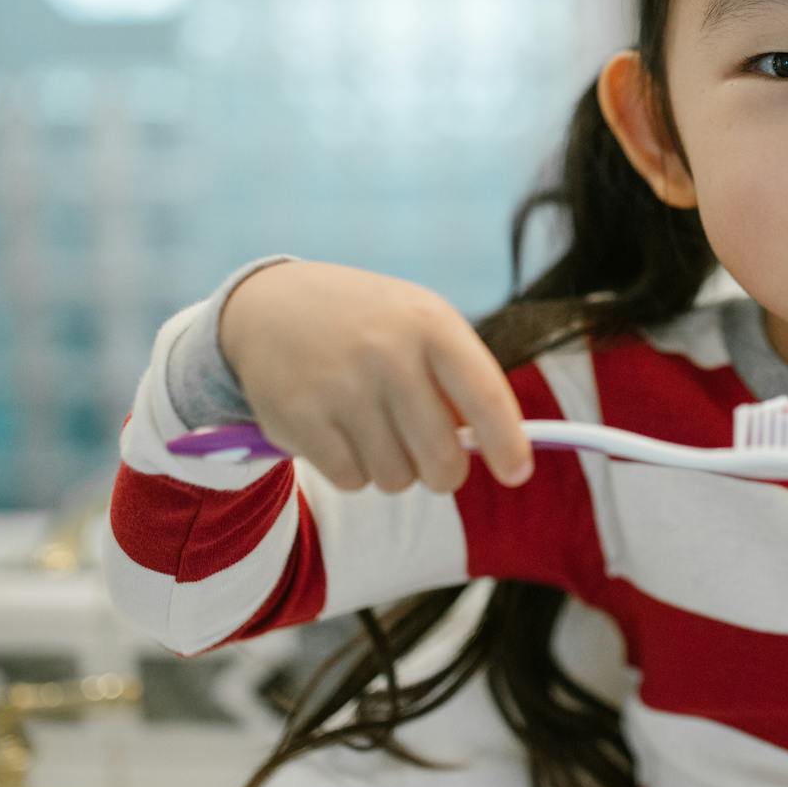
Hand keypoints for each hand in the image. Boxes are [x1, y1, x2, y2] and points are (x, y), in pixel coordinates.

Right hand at [218, 261, 533, 493]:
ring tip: (374, 427)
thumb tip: (492, 450)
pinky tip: (339, 430)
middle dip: (444, 473)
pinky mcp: (300, 419)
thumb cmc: (368, 323)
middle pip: (441, 460)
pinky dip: (353, 469)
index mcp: (430, 325)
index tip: (517, 473)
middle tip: (433, 459)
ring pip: (396, 479)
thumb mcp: (419, 323)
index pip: (485, 396)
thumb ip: (459, 379)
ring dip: (393, 468)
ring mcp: (341, 388)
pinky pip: (352, 480)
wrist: (269, 306)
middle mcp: (387, 354)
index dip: (508, 444)